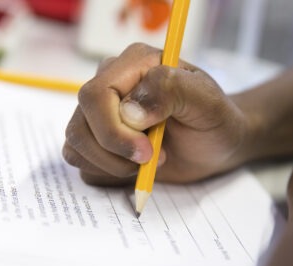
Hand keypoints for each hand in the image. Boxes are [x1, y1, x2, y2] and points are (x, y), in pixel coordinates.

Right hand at [62, 43, 249, 185]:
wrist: (216, 144)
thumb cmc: (214, 120)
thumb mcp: (207, 101)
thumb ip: (171, 91)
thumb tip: (128, 112)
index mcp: (133, 64)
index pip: (95, 96)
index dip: (114, 131)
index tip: (148, 152)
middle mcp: (109, 85)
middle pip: (80, 125)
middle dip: (115, 152)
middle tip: (153, 159)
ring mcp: (99, 115)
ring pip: (76, 146)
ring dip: (111, 165)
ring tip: (148, 162)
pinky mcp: (97, 141)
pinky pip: (81, 162)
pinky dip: (106, 173)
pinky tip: (134, 168)